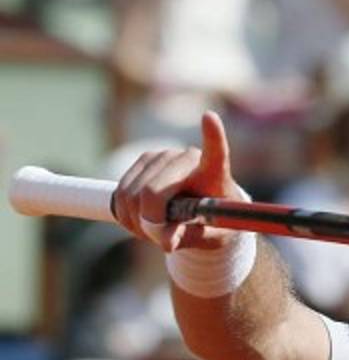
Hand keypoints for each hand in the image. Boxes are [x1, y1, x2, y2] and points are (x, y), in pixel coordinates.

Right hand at [112, 110, 244, 251]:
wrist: (203, 216)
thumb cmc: (215, 224)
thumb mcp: (210, 237)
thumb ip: (189, 236)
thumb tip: (166, 240)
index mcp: (215, 172)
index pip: (216, 152)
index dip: (213, 136)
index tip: (210, 117)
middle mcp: (187, 157)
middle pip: (152, 192)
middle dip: (151, 223)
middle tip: (164, 242)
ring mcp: (161, 156)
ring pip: (131, 196)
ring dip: (137, 223)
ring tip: (156, 232)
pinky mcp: (142, 162)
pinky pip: (120, 195)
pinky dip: (127, 216)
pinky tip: (143, 221)